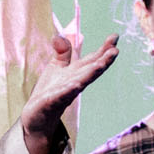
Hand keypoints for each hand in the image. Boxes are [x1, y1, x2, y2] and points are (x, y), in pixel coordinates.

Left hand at [20, 33, 119, 153]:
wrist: (38, 116)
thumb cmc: (50, 91)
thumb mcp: (57, 67)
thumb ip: (62, 52)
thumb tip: (60, 36)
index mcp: (76, 73)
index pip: (92, 59)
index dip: (104, 48)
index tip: (115, 36)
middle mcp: (74, 82)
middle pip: (91, 70)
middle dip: (103, 61)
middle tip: (115, 50)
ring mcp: (65, 93)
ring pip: (81, 82)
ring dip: (92, 74)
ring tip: (102, 64)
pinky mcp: (52, 102)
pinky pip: (61, 95)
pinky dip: (69, 89)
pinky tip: (76, 84)